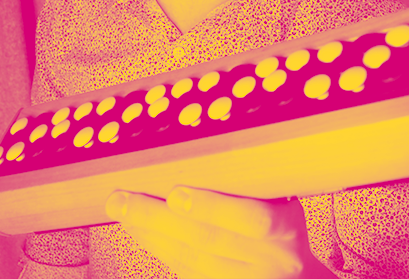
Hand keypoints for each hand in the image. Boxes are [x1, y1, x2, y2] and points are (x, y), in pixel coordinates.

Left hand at [104, 186, 335, 278]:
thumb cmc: (283, 227)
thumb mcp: (283, 202)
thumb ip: (254, 183)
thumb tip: (204, 143)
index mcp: (286, 231)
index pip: (252, 220)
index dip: (211, 207)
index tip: (176, 194)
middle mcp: (268, 262)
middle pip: (207, 240)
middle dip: (159, 218)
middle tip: (125, 199)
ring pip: (188, 258)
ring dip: (149, 233)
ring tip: (122, 210)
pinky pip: (184, 269)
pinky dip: (157, 246)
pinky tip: (138, 229)